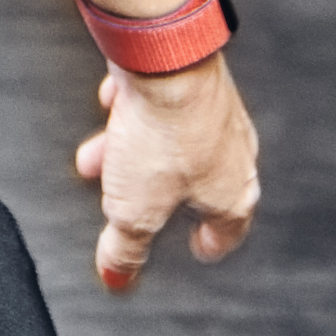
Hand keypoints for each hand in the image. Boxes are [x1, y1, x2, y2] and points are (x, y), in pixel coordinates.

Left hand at [71, 58, 260, 292]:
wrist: (166, 60)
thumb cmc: (166, 135)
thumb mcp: (134, 210)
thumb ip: (126, 246)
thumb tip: (119, 275)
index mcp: (234, 192)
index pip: (229, 229)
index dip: (212, 243)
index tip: (202, 249)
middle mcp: (235, 152)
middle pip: (196, 183)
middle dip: (157, 195)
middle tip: (138, 206)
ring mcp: (217, 112)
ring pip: (174, 143)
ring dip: (135, 155)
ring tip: (99, 160)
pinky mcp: (194, 79)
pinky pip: (165, 103)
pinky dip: (137, 113)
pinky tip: (114, 110)